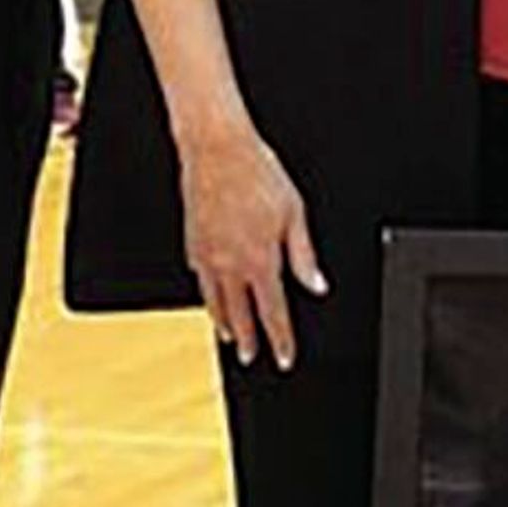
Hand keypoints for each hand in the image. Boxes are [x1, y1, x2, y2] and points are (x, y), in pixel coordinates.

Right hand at [180, 122, 324, 369]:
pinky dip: (206, 292)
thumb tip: (317, 285)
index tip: (284, 357)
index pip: (273, 312)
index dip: (280, 339)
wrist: (216, 149)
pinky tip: (209, 295)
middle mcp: (230, 263)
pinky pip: (199, 277)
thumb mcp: (294, 214)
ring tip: (229, 337)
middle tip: (249, 357)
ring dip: (223, 322)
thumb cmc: (258, 174)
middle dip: (247, 340)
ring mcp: (206, 254)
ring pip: (213, 300)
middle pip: (239, 315)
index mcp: (260, 259)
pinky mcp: (191, 241)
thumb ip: (305, 256)